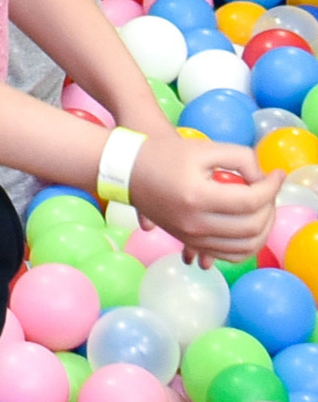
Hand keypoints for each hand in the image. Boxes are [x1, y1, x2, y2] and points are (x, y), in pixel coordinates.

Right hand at [128, 130, 278, 264]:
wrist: (124, 170)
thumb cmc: (162, 153)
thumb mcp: (202, 147)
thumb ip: (239, 158)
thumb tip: (261, 179)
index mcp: (197, 196)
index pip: (251, 200)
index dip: (271, 187)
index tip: (277, 175)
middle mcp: (194, 222)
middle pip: (252, 227)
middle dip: (270, 208)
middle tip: (270, 191)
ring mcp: (189, 235)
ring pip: (244, 247)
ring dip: (263, 230)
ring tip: (264, 210)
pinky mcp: (187, 239)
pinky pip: (228, 255)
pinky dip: (247, 246)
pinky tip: (251, 228)